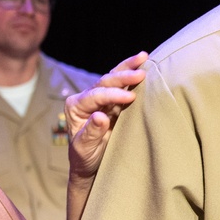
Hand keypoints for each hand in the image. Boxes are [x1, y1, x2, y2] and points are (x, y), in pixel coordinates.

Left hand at [67, 52, 147, 181]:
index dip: (113, 95)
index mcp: (75, 107)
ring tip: (143, 56)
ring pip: (113, 77)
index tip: (131, 98)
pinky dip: (132, 73)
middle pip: (104, 82)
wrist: (91, 163)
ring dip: (128, 67)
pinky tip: (143, 64)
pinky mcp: (113, 100)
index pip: (95, 96)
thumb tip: (99, 116)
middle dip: (123, 76)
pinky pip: (122, 84)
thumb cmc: (85, 157)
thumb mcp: (85, 149)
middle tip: (141, 73)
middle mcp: (86, 98)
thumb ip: (90, 132)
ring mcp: (100, 97)